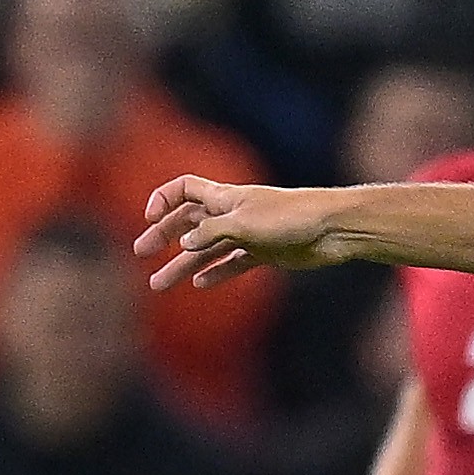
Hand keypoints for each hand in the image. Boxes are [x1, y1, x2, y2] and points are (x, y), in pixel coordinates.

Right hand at [135, 176, 335, 290]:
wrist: (334, 229)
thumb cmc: (291, 217)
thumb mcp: (243, 223)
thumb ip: (211, 232)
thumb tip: (185, 245)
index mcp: (224, 197)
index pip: (184, 189)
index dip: (163, 199)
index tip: (150, 217)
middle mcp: (233, 214)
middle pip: (188, 222)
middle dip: (163, 236)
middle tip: (139, 253)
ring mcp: (248, 234)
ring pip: (207, 249)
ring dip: (182, 265)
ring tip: (158, 284)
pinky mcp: (265, 253)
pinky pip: (233, 264)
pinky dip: (216, 273)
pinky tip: (201, 285)